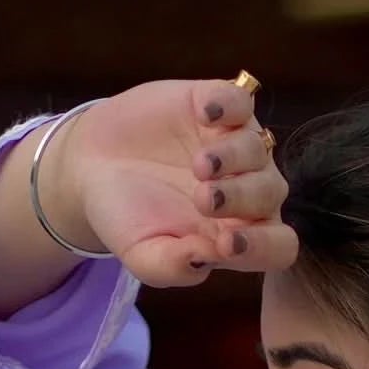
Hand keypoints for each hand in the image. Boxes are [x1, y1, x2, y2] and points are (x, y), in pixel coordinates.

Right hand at [47, 75, 298, 289]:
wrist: (91, 169)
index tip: (227, 244)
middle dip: (241, 198)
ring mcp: (233, 144)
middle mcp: (246, 189)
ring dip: (232, 157)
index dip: (263, 247)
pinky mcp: (215, 106)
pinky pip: (239, 100)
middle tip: (203, 199)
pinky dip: (227, 105)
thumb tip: (208, 257)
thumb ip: (174, 267)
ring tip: (199, 165)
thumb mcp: (143, 255)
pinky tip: (203, 114)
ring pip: (258, 147)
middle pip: (272, 193)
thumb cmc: (126, 219)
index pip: (277, 246)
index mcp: (238, 234)